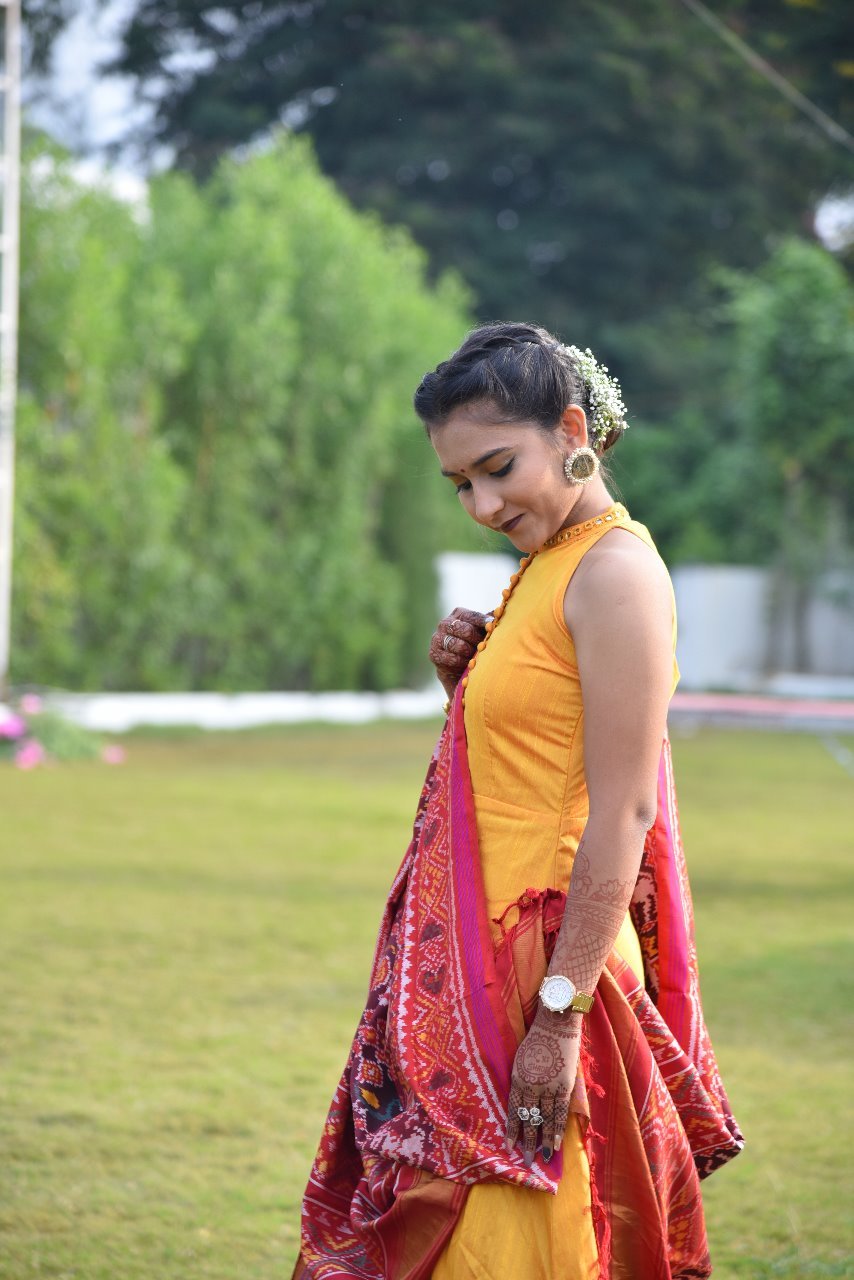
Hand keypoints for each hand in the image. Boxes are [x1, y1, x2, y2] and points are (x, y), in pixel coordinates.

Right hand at [428, 608, 489, 700]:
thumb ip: (490, 621)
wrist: (459, 668)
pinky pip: (452, 659)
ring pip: (459, 646)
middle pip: (466, 630)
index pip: (473, 616)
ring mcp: (437, 638)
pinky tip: (468, 665)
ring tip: (477, 658)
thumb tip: (500, 612)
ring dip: (471, 654)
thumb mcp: (483, 631)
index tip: (493, 629)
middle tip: (485, 648)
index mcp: (459, 613)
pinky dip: (462, 663)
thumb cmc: (475, 644)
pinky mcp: (434, 654)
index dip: (484, 623)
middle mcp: (445, 623)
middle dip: (478, 641)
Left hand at [505, 1009, 581, 1166]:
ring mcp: (548, 1087)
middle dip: (527, 1142)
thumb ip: (521, 1081)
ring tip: (542, 1158)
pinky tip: (556, 1144)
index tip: (509, 1148)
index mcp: (517, 1079)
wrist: (556, 1026)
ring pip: (544, 1120)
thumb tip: (521, 1102)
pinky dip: (557, 1129)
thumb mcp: (520, 1061)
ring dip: (543, 1141)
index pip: (513, 1111)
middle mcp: (531, 1086)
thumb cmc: (537, 1041)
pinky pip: (560, 1112)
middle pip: (528, 1119)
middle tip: (526, 1162)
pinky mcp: (564, 1086)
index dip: (511, 1131)